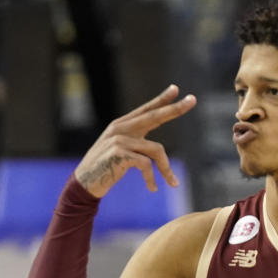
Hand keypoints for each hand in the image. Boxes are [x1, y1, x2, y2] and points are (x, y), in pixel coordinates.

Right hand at [74, 84, 196, 196]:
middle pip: (154, 116)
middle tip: (193, 100)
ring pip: (156, 149)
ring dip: (166, 169)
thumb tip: (158, 148)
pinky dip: (152, 178)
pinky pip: (146, 165)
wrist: (84, 183)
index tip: (176, 89)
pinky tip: (152, 188)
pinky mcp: (119, 153)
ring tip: (172, 183)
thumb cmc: (105, 169)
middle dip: (175, 109)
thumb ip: (137, 144)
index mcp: (122, 125)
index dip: (161, 100)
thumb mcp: (121, 152)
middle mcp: (121, 128)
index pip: (146, 110)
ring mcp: (119, 139)